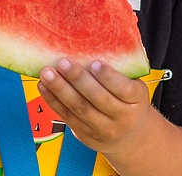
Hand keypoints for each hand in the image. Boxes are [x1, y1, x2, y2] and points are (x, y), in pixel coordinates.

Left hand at [37, 60, 152, 157]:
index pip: (124, 89)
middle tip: (63, 63)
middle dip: (78, 79)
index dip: (108, 77)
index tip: (94, 63)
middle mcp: (121, 117)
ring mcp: (103, 129)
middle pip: (98, 98)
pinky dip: (53, 100)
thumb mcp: (135, 87)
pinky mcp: (85, 135)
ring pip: (79, 108)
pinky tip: (44, 87)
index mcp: (137, 100)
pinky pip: (67, 117)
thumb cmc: (131, 103)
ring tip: (48, 73)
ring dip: (61, 89)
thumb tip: (93, 47)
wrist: (130, 136)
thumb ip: (119, 72)